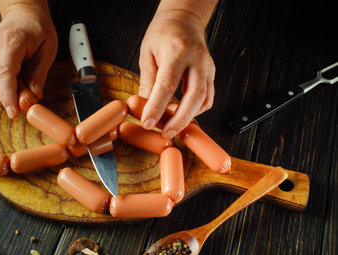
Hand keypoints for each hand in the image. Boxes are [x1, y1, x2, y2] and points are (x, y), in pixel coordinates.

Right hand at [0, 4, 57, 118]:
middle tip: (13, 106)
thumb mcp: (48, 51)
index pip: (4, 72)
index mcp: (12, 41)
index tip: (13, 112)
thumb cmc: (37, 31)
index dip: (7, 95)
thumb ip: (39, 75)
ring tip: (5, 95)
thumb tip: (32, 98)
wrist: (24, 16)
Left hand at [139, 8, 214, 138]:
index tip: (148, 123)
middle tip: (165, 133)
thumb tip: (145, 109)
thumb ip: (148, 82)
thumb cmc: (163, 34)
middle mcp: (196, 60)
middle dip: (179, 119)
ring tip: (171, 126)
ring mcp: (207, 67)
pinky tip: (182, 113)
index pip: (167, 85)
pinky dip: (195, 110)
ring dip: (188, 117)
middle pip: (193, 96)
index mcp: (177, 52)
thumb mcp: (147, 55)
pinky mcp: (211, 74)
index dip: (157, 108)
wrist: (183, 20)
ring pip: (204, 100)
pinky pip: (207, 98)